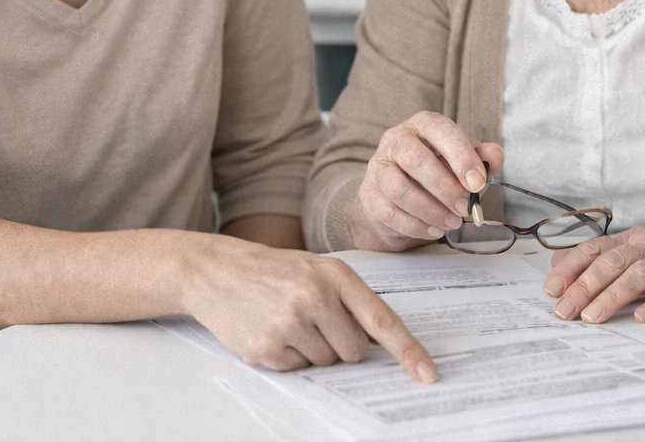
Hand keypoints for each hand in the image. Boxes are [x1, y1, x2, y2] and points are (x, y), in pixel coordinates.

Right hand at [178, 234, 436, 381]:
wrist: (217, 270)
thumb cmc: (274, 271)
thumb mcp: (317, 270)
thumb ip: (351, 301)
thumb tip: (380, 344)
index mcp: (334, 275)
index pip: (381, 320)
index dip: (408, 351)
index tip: (427, 374)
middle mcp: (314, 298)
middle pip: (355, 351)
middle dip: (341, 344)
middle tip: (313, 320)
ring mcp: (289, 324)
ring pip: (326, 363)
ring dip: (313, 350)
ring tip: (287, 321)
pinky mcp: (267, 349)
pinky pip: (298, 370)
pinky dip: (289, 357)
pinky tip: (271, 330)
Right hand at [346, 112, 503, 250]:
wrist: (399, 198)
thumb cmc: (436, 174)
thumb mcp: (462, 164)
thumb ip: (480, 159)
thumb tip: (495, 155)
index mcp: (422, 125)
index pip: (439, 129)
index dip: (460, 156)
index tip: (478, 183)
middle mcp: (396, 140)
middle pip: (415, 159)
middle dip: (445, 188)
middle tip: (465, 208)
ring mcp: (378, 167)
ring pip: (399, 189)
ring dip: (430, 210)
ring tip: (451, 222)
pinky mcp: (368, 195)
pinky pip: (388, 212)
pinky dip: (415, 225)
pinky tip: (433, 229)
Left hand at [543, 205, 644, 324]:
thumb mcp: (644, 241)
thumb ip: (605, 253)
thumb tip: (560, 263)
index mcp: (636, 239)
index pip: (595, 250)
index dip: (571, 269)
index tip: (549, 289)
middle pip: (611, 264)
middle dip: (584, 287)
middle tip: (563, 311)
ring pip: (639, 276)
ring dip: (612, 297)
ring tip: (592, 317)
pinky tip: (644, 318)